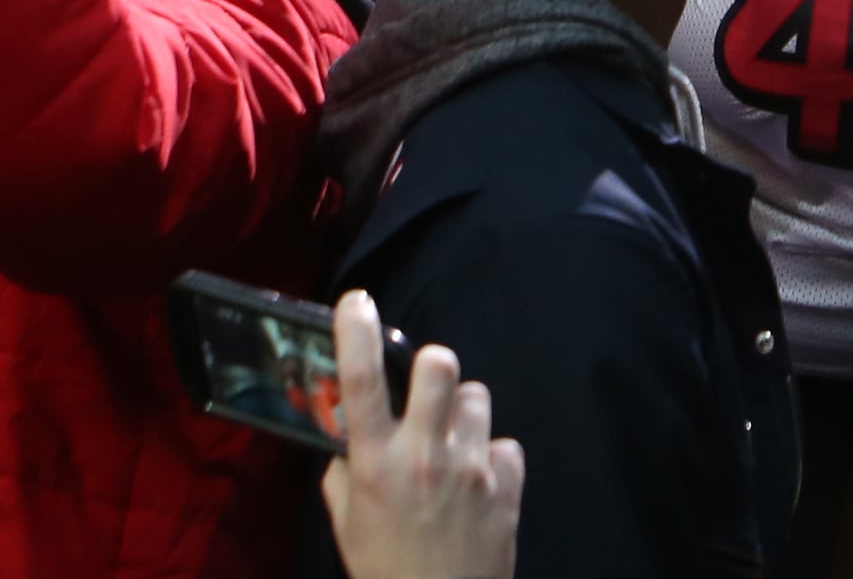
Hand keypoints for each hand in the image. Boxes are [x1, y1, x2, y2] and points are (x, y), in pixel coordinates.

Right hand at [322, 291, 522, 578]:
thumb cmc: (386, 569)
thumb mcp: (347, 523)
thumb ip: (344, 471)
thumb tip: (346, 431)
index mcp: (376, 465)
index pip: (361, 383)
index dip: (355, 332)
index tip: (355, 301)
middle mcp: (425, 457)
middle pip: (439, 365)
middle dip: (430, 363)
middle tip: (423, 386)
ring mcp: (472, 469)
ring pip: (475, 397)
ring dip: (460, 413)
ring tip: (451, 447)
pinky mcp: (508, 484)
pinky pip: (503, 443)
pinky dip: (490, 457)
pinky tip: (477, 484)